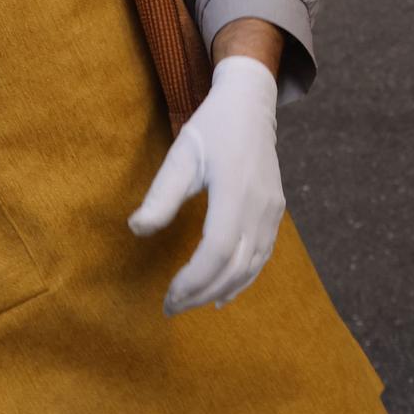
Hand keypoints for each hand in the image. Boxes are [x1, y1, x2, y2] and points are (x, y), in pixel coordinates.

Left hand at [128, 56, 284, 313]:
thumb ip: (161, 195)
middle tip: (171, 308)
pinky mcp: (275, 212)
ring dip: (221, 291)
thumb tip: (138, 230)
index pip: (216, 250)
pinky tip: (223, 294)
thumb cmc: (212, 128)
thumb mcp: (181, 155)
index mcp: (235, 190)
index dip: (193, 279)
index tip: (168, 296)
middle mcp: (259, 205)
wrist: (251, 105)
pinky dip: (242, 279)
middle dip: (202, 293)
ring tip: (190, 303)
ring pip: (251, 266)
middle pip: (234, 266)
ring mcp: (272, 211)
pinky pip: (261, 256)